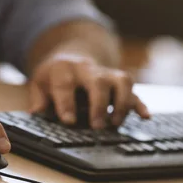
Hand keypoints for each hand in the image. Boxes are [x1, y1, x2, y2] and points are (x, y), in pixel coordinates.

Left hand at [29, 53, 149, 128]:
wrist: (71, 56)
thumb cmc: (54, 76)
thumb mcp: (40, 83)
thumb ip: (39, 99)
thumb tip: (37, 113)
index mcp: (63, 69)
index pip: (65, 85)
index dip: (67, 103)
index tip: (69, 121)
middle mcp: (87, 69)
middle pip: (98, 82)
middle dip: (99, 104)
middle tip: (97, 126)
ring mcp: (106, 73)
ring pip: (121, 81)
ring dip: (122, 103)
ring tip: (115, 124)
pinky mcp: (119, 82)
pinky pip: (133, 90)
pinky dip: (139, 103)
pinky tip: (145, 116)